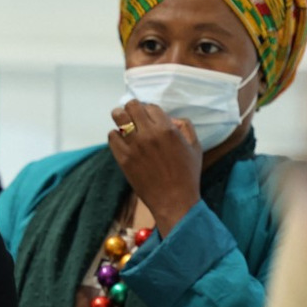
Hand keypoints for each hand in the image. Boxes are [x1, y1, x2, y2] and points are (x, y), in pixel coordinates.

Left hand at [109, 100, 201, 235]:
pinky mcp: (123, 158)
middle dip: (131, 108)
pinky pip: (112, 137)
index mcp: (168, 130)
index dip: (148, 110)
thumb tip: (170, 118)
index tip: (148, 116)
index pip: (150, 106)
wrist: (174, 200)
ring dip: (120, 118)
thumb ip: (185, 127)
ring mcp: (134, 146)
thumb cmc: (187, 175)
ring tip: (123, 124)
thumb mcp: (194, 147)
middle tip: (132, 115)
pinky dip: (115, 136)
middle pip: (131, 106)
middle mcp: (149, 134)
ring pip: (118, 117)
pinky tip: (122, 141)